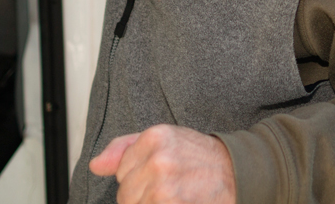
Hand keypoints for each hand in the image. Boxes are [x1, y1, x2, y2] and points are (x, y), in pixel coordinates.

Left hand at [89, 124, 235, 203]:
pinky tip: (179, 201)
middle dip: (143, 196)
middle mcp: (158, 160)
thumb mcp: (165, 140)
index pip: (121, 171)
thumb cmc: (201, 158)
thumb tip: (96, 165)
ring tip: (175, 197)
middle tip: (170, 188)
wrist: (237, 172)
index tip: (161, 175)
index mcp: (154, 137)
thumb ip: (125, 149)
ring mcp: (164, 187)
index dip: (139, 177)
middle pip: (126, 195)